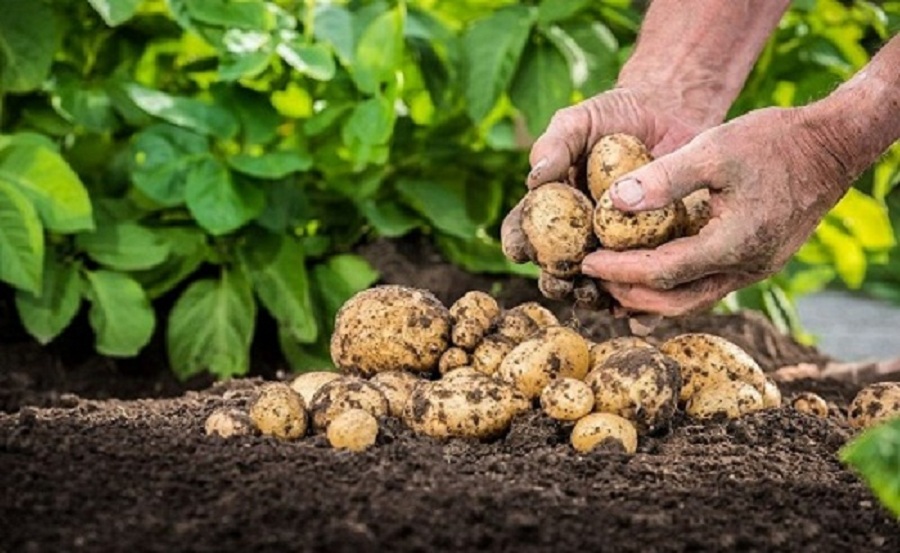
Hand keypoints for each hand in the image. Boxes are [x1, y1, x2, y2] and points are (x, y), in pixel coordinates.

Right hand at [502, 87, 717, 285]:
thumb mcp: (579, 121)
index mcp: (552, 209)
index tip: (519, 249)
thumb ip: (554, 146)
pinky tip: (638, 313)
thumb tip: (535, 179)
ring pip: (597, 284)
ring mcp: (615, 248)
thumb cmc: (614, 114)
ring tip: (597, 296)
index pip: (524, 231)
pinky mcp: (652, 253)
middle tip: (560, 281)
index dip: (518, 243)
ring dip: (593, 297)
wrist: (670, 113)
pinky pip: (642, 285)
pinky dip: (639, 305)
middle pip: (557, 269)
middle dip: (555, 281)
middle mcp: (578, 234)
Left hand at [581, 106, 849, 315]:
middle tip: (592, 276)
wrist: (831, 148)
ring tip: (611, 283)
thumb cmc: (773, 141)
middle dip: (628, 293)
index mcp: (734, 243)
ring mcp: (752, 270)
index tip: (586, 261)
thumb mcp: (716, 148)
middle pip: (674, 300)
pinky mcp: (754, 263)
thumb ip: (666, 177)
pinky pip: (705, 288)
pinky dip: (672, 288)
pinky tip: (647, 281)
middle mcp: (744, 268)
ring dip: (648, 298)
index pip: (662, 271)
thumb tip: (615, 202)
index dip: (620, 269)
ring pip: (691, 301)